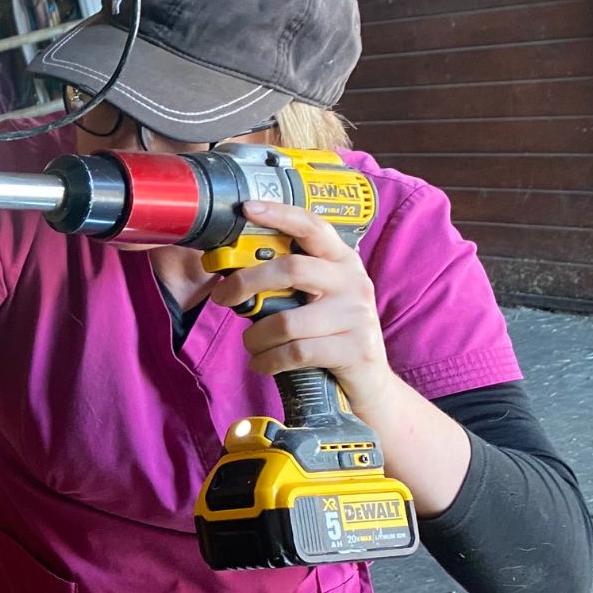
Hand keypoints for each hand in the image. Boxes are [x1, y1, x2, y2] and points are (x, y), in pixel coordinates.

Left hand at [208, 200, 395, 412]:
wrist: (369, 384)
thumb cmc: (328, 335)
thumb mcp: (314, 299)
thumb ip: (286, 281)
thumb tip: (232, 269)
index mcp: (341, 261)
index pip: (312, 227)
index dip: (279, 214)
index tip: (247, 207)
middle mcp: (353, 282)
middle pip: (290, 269)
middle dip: (246, 282)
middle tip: (223, 297)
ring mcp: (357, 315)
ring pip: (285, 321)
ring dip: (256, 337)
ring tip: (253, 344)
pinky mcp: (355, 349)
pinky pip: (295, 352)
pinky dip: (268, 361)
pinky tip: (263, 363)